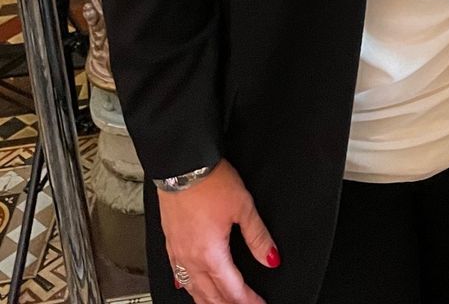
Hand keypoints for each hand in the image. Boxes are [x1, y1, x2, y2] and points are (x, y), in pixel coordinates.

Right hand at [158, 160, 279, 303]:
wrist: (182, 164)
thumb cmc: (210, 181)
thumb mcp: (243, 206)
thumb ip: (258, 236)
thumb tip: (271, 257)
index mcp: (211, 254)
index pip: (232, 289)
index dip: (248, 301)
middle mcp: (191, 258)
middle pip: (211, 296)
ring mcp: (178, 252)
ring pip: (193, 290)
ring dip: (208, 301)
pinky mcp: (170, 243)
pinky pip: (179, 275)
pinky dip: (189, 287)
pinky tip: (191, 287)